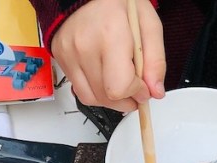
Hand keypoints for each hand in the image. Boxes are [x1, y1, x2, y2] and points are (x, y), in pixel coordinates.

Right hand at [51, 0, 165, 111]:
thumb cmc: (117, 2)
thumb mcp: (148, 25)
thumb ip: (156, 61)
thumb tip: (155, 91)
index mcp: (110, 34)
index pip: (120, 87)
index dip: (137, 93)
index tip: (144, 86)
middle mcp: (84, 46)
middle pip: (107, 97)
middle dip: (127, 99)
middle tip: (136, 87)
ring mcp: (69, 53)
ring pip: (92, 99)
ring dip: (111, 99)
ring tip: (121, 83)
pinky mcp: (61, 58)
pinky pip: (79, 90)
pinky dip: (96, 91)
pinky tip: (105, 77)